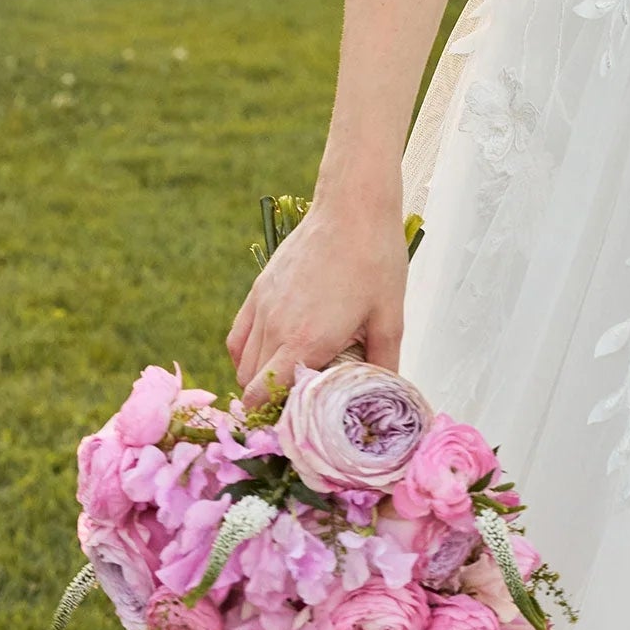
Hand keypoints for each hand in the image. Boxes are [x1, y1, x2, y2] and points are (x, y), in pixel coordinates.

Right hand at [226, 195, 409, 405]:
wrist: (352, 206)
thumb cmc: (375, 258)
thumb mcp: (391, 317)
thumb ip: (385, 362)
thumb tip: (388, 392)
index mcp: (305, 340)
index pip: (266, 398)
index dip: (276, 419)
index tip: (297, 423)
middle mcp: (276, 327)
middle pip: (251, 385)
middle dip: (269, 403)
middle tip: (298, 407)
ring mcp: (262, 307)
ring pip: (242, 363)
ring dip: (259, 380)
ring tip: (289, 382)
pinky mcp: (258, 290)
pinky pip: (238, 336)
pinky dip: (246, 355)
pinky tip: (269, 356)